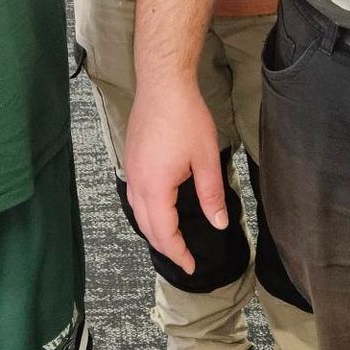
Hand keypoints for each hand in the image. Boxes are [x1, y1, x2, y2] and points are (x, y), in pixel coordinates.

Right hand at [123, 79, 225, 274]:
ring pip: (136, 212)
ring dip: (152, 230)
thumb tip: (218, 224)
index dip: (178, 252)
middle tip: (183, 257)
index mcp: (155, 187)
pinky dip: (144, 212)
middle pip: (146, 226)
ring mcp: (130, 170)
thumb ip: (211, 195)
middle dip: (164, 246)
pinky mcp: (130, 159)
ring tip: (170, 240)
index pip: (164, 232)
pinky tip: (156, 209)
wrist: (163, 84)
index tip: (191, 265)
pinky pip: (133, 196)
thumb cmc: (186, 118)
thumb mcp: (206, 159)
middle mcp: (137, 182)